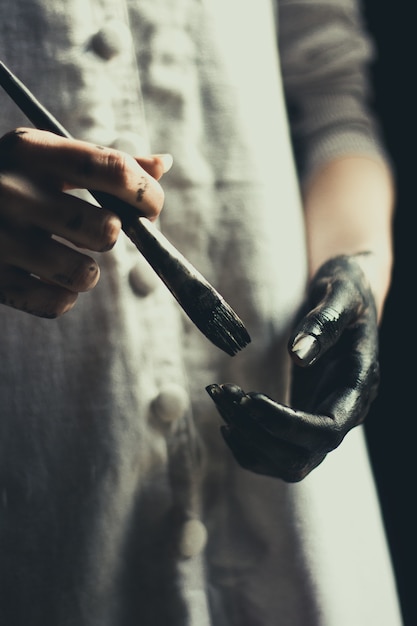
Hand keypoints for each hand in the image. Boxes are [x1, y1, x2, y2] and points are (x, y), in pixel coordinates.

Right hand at [0, 127, 168, 316]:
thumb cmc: (6, 180)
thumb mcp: (45, 157)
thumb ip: (105, 161)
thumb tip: (164, 163)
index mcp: (30, 150)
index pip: (115, 170)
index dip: (147, 194)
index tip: (150, 207)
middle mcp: (11, 191)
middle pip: (106, 229)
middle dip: (111, 233)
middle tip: (94, 229)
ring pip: (86, 275)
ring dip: (87, 270)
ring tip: (66, 256)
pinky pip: (58, 304)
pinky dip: (60, 297)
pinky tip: (43, 277)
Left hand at [206, 254, 379, 481]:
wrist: (349, 299)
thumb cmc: (347, 291)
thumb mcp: (340, 294)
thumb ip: (324, 323)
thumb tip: (299, 354)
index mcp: (359, 386)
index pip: (327, 429)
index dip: (286, 425)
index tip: (249, 399)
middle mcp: (345, 413)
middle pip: (302, 457)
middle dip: (256, 433)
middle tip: (223, 392)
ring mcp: (324, 420)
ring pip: (287, 462)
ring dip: (248, 440)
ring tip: (220, 398)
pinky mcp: (305, 419)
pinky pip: (278, 453)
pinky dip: (249, 444)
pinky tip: (228, 418)